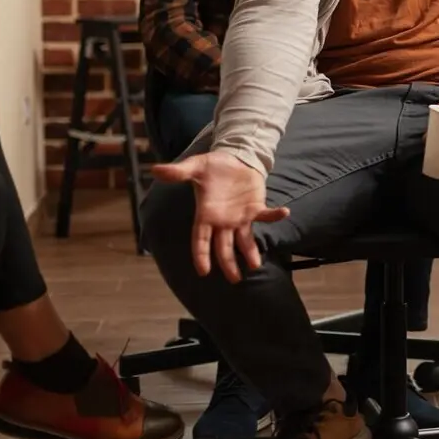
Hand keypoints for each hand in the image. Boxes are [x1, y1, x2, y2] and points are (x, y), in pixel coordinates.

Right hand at [150, 151, 288, 283]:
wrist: (233, 158)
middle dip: (228, 263)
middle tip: (234, 280)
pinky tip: (284, 213)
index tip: (203, 271)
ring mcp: (240, 217)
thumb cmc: (212, 166)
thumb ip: (178, 172)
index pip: (201, 239)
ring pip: (244, 240)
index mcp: (205, 214)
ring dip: (250, 252)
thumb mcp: (195, 166)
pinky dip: (274, 215)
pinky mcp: (255, 208)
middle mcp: (223, 221)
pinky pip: (266, 215)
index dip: (201, 254)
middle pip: (224, 247)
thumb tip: (154, 169)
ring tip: (255, 266)